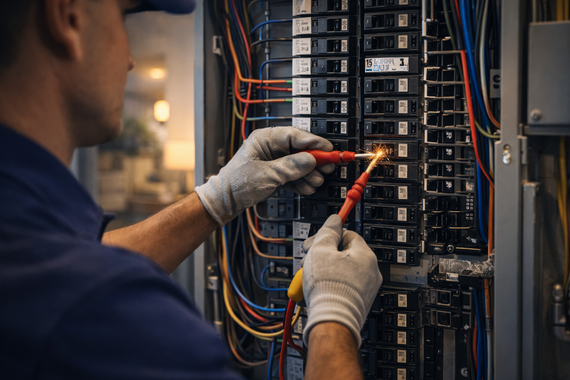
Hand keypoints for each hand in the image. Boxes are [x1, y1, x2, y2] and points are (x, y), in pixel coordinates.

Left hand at [195, 127, 333, 225]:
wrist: (224, 202)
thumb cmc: (236, 184)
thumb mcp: (267, 175)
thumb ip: (291, 167)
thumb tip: (310, 160)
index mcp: (264, 139)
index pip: (294, 135)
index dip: (313, 142)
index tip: (328, 149)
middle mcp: (269, 147)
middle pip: (299, 149)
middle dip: (314, 160)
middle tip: (328, 166)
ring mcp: (272, 161)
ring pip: (297, 163)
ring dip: (309, 173)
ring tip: (317, 181)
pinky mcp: (274, 173)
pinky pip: (292, 174)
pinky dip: (301, 181)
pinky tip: (308, 187)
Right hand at [302, 215, 381, 347]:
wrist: (332, 322)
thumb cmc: (328, 287)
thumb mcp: (321, 250)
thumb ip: (328, 231)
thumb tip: (334, 220)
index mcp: (365, 255)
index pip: (348, 234)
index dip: (328, 235)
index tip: (316, 240)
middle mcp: (371, 271)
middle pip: (344, 253)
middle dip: (323, 254)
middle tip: (308, 258)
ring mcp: (366, 288)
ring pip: (341, 270)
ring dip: (324, 269)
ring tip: (308, 277)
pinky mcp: (359, 302)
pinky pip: (343, 285)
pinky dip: (330, 284)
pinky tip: (317, 289)